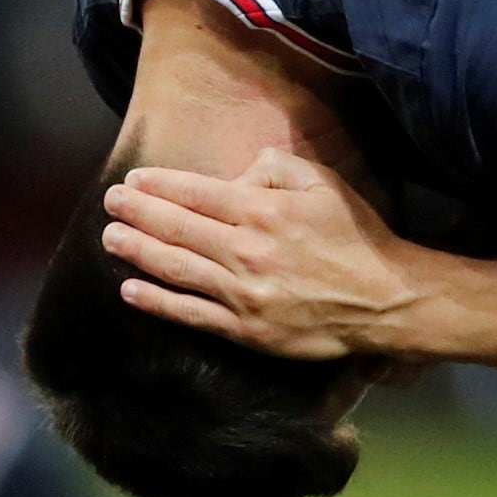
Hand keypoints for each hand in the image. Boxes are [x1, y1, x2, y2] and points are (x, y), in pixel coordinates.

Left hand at [102, 150, 421, 359]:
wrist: (385, 300)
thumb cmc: (356, 236)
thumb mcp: (323, 182)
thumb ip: (274, 168)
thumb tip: (234, 177)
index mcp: (263, 210)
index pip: (195, 193)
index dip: (158, 185)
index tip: (134, 181)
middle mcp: (246, 250)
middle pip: (176, 228)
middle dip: (137, 213)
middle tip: (110, 203)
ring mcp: (244, 294)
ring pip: (176, 269)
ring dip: (137, 252)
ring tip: (110, 239)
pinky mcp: (247, 329)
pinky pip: (192, 314)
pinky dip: (158, 302)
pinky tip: (131, 290)